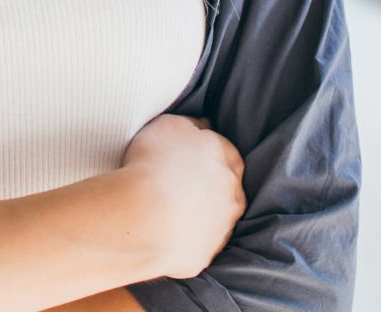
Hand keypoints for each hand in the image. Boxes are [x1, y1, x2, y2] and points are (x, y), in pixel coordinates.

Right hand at [120, 114, 245, 278]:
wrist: (146, 218)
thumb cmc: (156, 166)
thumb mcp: (170, 124)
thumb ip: (189, 125)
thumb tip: (200, 128)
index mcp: (229, 161)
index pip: (224, 150)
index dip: (203, 150)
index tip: (182, 152)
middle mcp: (233, 196)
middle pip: (222, 186)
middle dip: (202, 183)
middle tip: (171, 181)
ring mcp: (221, 229)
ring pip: (210, 217)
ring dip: (193, 212)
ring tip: (161, 207)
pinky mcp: (204, 255)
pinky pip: (193, 243)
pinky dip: (180, 237)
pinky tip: (158, 229)